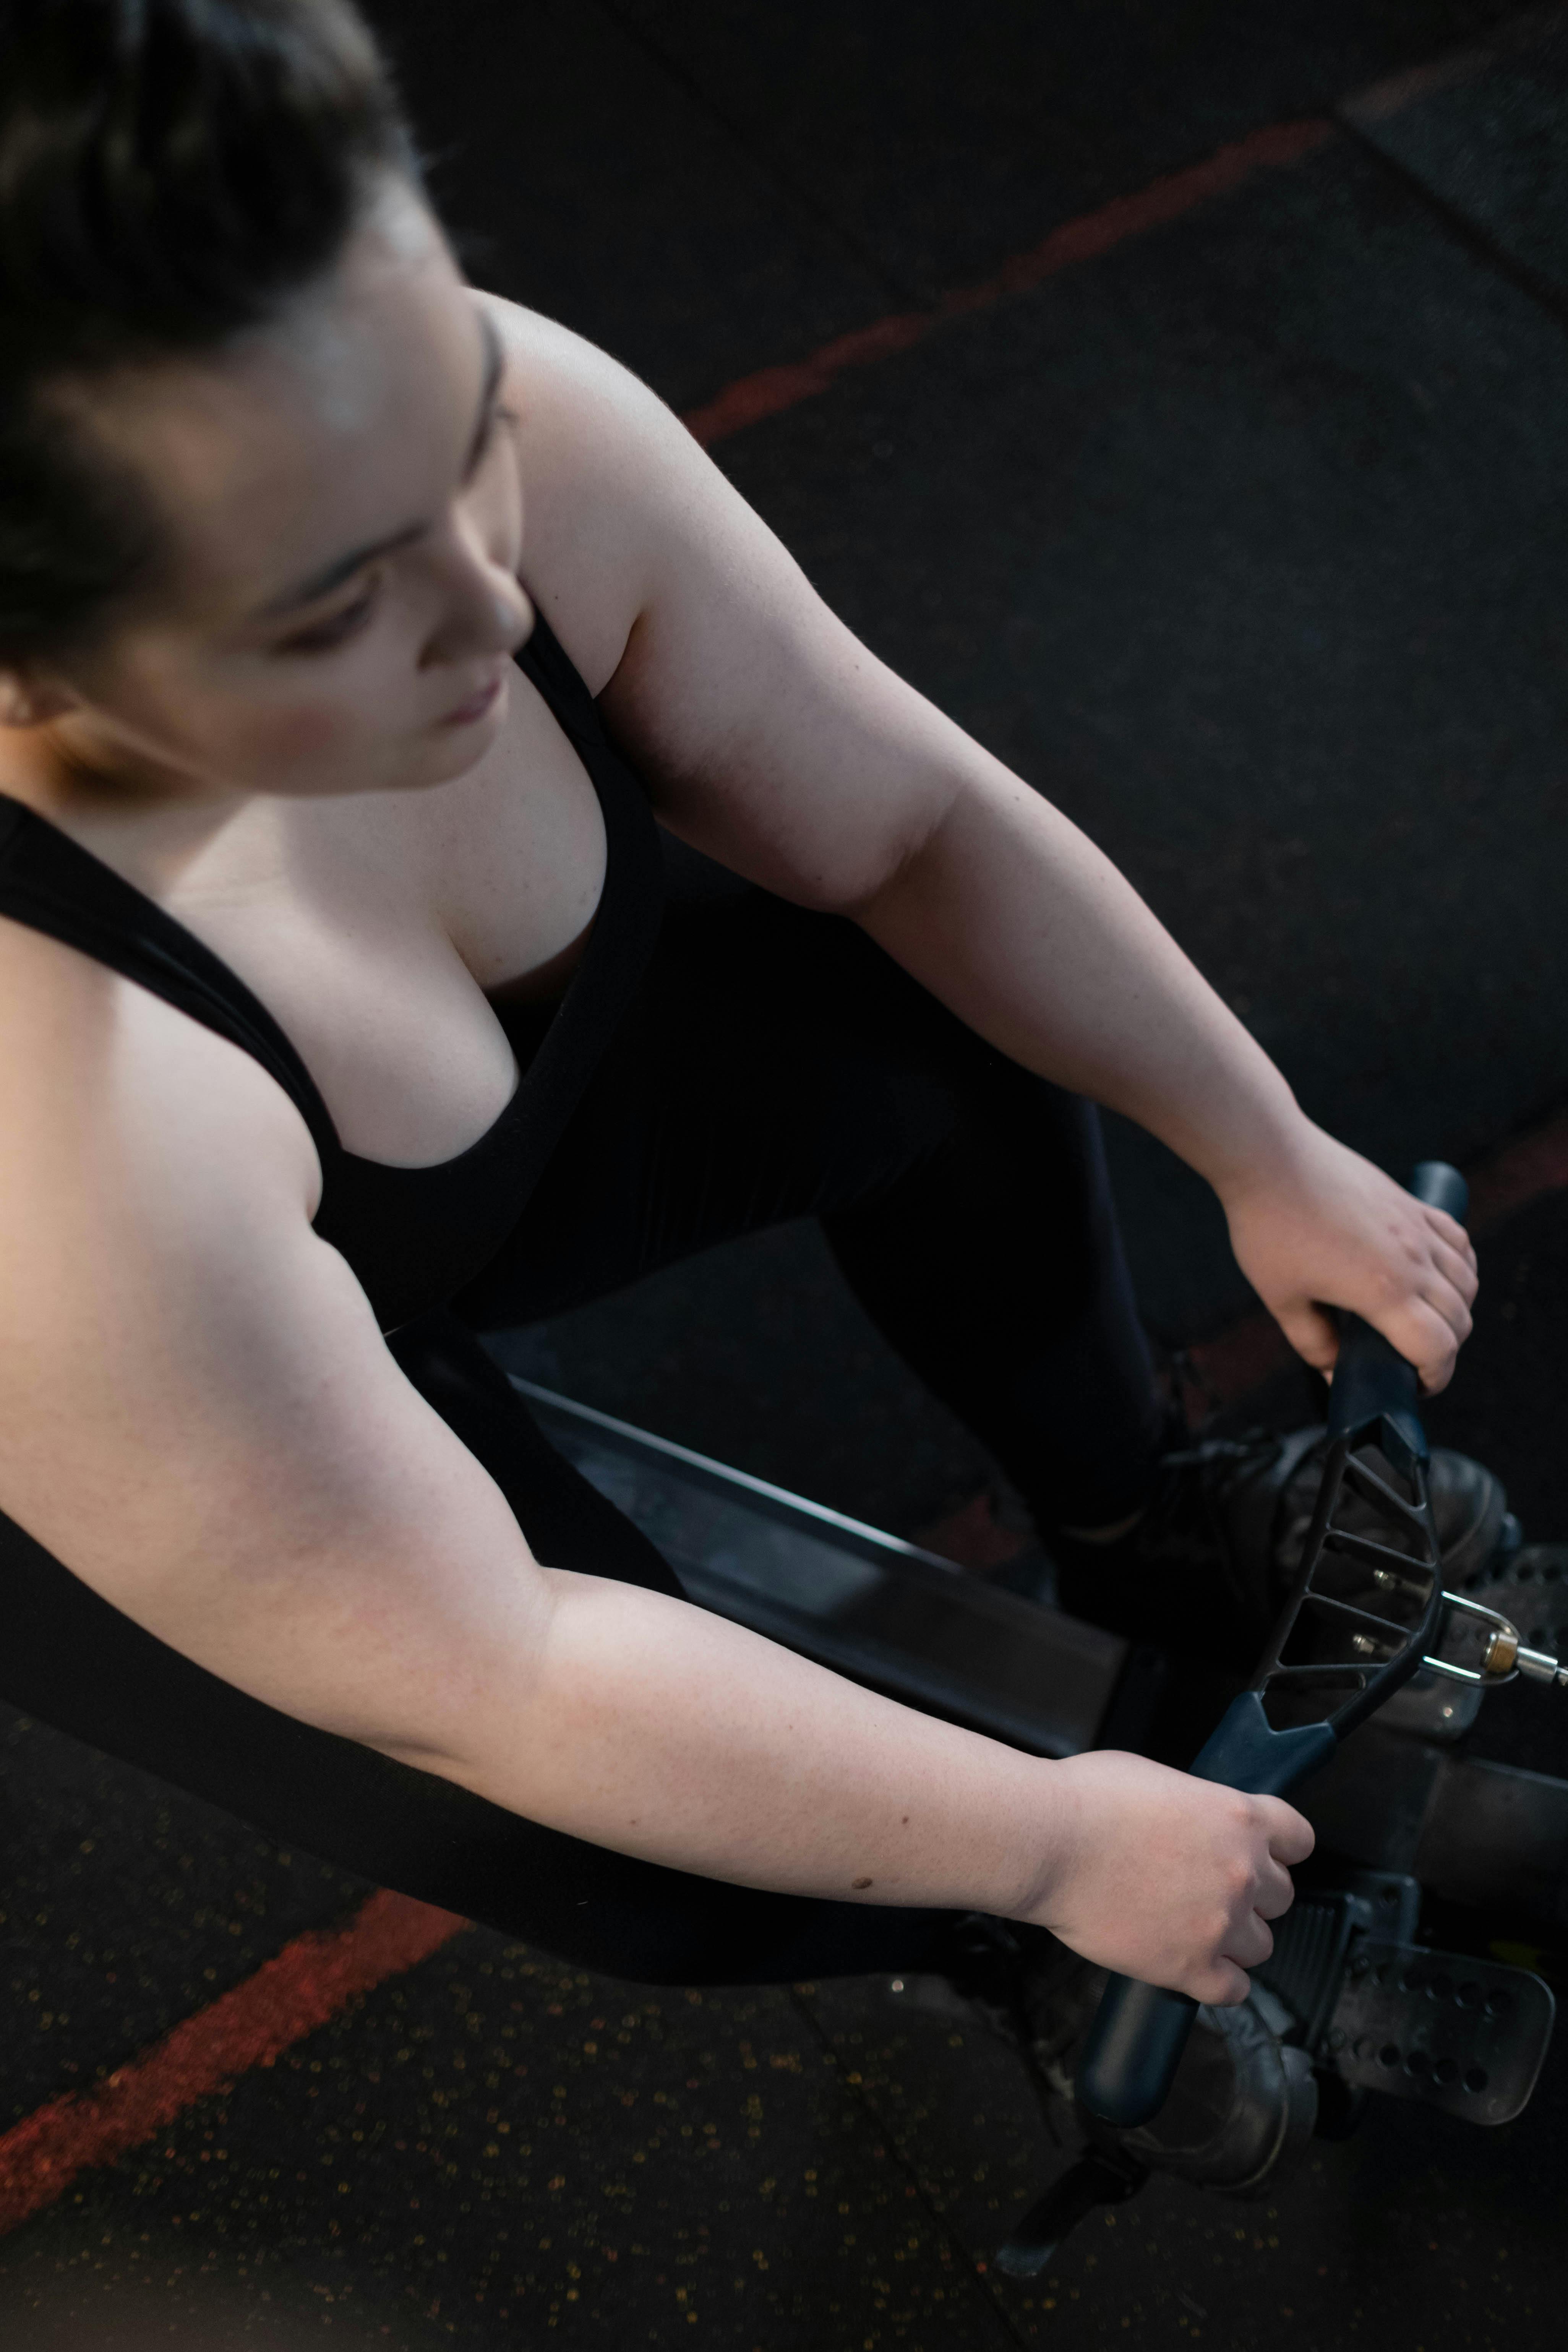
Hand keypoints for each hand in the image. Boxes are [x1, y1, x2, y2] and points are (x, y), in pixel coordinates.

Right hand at [1019, 1749, 1313, 2002]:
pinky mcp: (1191, 1967)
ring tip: (1194, 1927)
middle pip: (1281, 1896)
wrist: (1048, 1842)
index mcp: (1239, 1818)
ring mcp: (1221, 1923)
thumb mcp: (1159, 1780)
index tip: (1264, 1855)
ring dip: (1234, 1938)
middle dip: (1251, 1893)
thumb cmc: (1087, 1802)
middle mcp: (1242, 1872)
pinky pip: (1233, 1990)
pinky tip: (1192, 1964)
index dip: (1279, 1849)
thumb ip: (1198, 1809)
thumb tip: (1199, 1824)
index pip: (1299, 1839)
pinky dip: (1217, 1981)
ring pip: (1260, 1945)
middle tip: (1211, 1890)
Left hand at [1220, 1122, 1477, 1393]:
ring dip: (1455, 1312)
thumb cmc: (1269, 1226)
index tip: (1414, 1386)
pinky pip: (1459, 1243)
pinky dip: (1461, 1269)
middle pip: (1459, 1321)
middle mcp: (1413, 1260)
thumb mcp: (1282, 1299)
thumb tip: (1332, 1375)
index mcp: (1383, 1290)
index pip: (1437, 1349)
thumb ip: (1313, 1343)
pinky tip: (1439, 1278)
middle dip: (1443, 1352)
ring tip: (1423, 1323)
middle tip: (1411, 1361)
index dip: (1434, 1378)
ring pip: (1466, 1282)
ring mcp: (1417, 1228)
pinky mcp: (1411, 1205)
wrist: (1270, 1158)